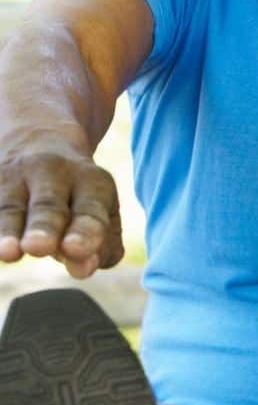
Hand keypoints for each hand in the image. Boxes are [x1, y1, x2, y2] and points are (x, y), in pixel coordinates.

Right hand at [0, 147, 123, 277]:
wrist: (37, 136)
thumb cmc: (77, 193)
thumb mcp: (100, 209)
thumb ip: (102, 244)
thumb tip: (85, 268)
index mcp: (91, 182)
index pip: (90, 210)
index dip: (84, 231)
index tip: (75, 249)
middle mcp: (53, 174)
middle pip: (49, 206)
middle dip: (45, 227)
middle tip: (39, 247)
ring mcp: (13, 178)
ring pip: (10, 207)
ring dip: (8, 231)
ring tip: (8, 253)